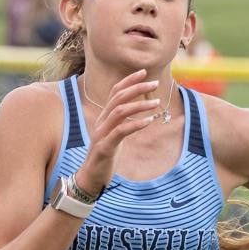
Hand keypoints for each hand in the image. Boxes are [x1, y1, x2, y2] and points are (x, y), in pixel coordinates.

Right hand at [76, 69, 159, 193]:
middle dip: (136, 88)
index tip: (144, 72)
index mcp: (104, 118)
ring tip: (156, 103)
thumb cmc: (106, 156)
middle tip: (154, 84)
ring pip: (119, 111)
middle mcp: (101, 122)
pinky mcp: (104, 147)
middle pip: (118, 98)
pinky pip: (120, 131)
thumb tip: (138, 113)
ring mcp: (101, 134)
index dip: (128, 80)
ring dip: (139, 105)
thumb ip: (124, 123)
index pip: (115, 92)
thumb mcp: (116, 136)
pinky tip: (149, 121)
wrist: (92, 177)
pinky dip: (135, 124)